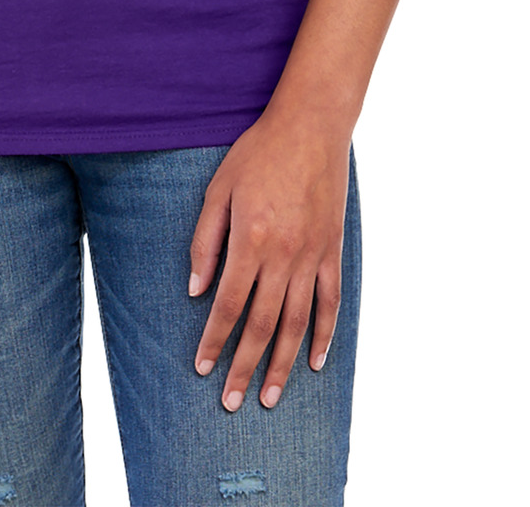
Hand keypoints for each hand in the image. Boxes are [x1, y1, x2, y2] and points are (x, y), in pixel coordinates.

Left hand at [188, 112, 351, 411]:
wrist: (310, 126)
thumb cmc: (258, 153)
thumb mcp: (218, 189)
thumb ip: (205, 241)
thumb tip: (196, 290)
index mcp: (250, 240)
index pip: (227, 305)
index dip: (214, 341)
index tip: (203, 370)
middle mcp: (283, 255)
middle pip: (260, 325)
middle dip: (243, 367)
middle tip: (232, 402)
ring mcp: (312, 256)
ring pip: (296, 324)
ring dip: (281, 364)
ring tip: (269, 397)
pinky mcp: (333, 251)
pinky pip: (330, 303)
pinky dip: (324, 335)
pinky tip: (315, 362)